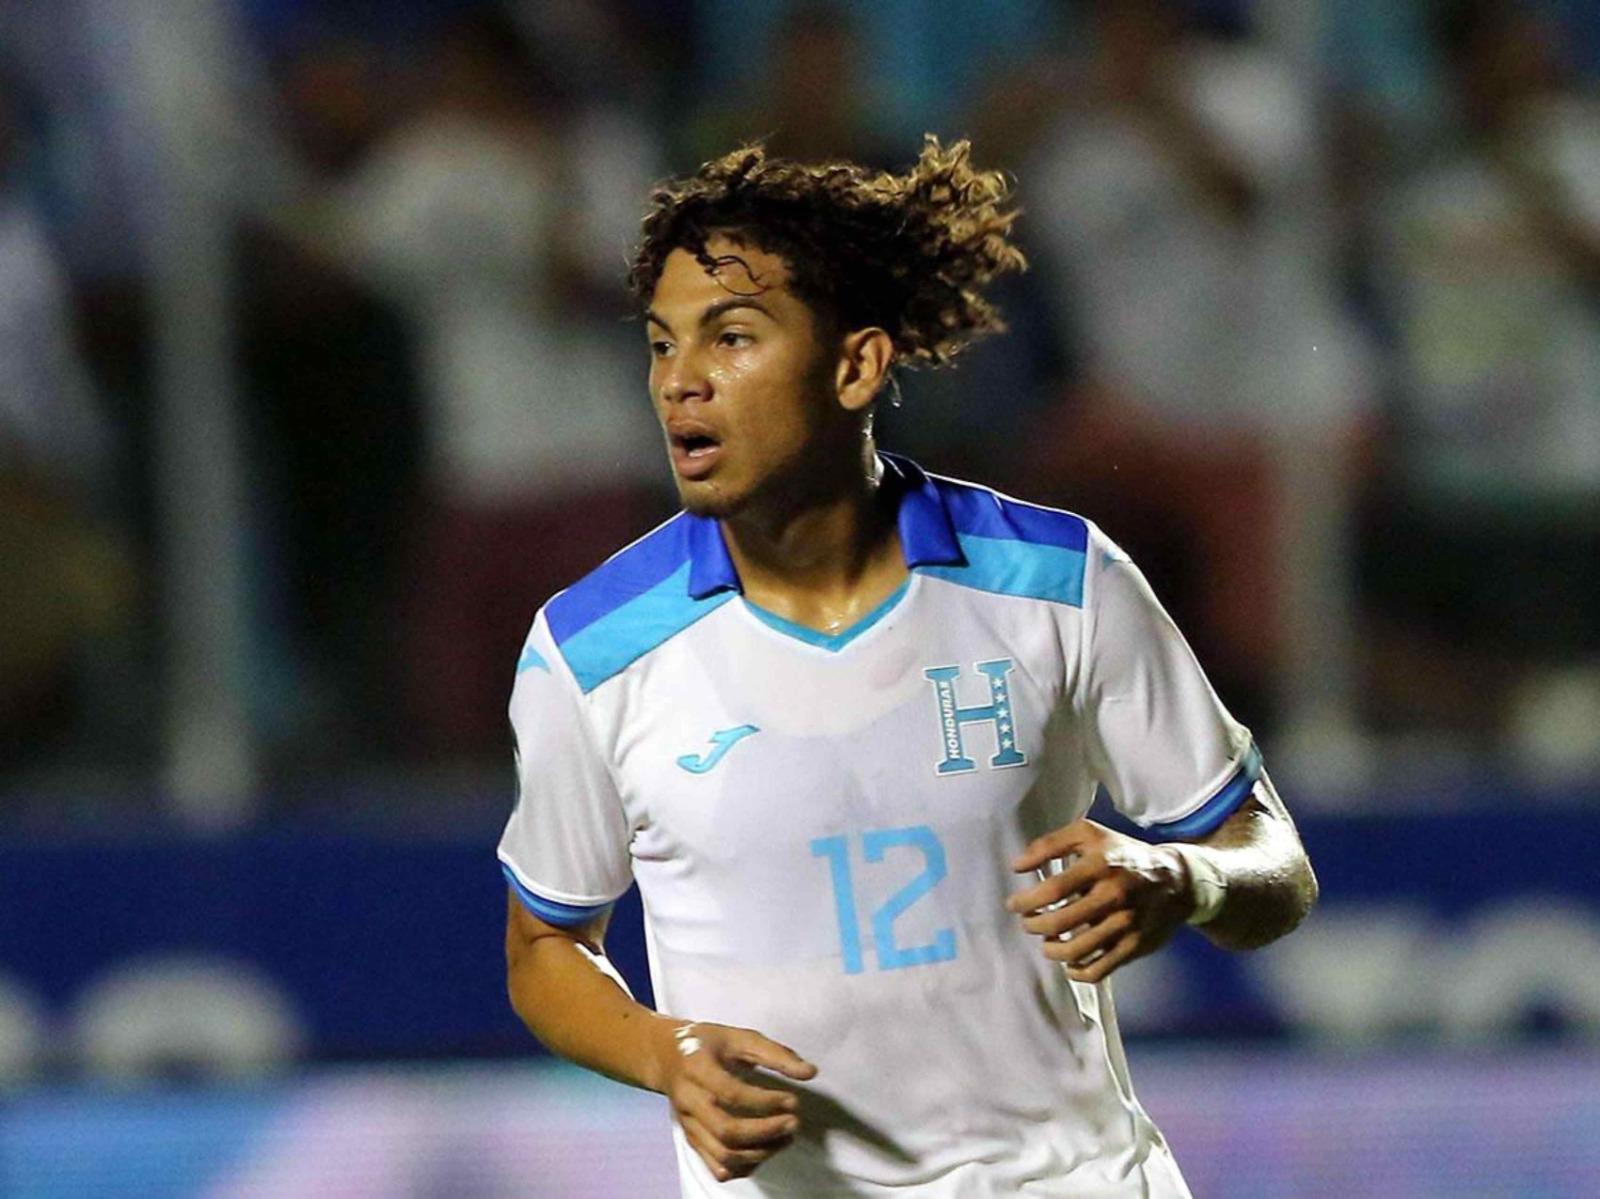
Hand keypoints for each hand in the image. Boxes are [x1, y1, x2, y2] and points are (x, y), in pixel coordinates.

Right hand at [656, 1021, 817, 1182]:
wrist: (664, 1056)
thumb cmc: (707, 1044)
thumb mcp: (738, 1036)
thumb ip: (775, 1053)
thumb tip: (810, 1073)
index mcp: (697, 1068)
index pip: (731, 1092)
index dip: (766, 1100)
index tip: (793, 1100)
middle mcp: (688, 1100)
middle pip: (726, 1131)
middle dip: (766, 1132)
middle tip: (793, 1123)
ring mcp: (688, 1125)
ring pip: (723, 1155)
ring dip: (760, 1153)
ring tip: (785, 1137)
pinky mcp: (691, 1140)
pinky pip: (717, 1167)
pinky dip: (744, 1167)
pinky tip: (764, 1150)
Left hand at [1006, 819, 1193, 983]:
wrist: (1176, 879)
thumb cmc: (1123, 854)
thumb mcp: (1088, 834)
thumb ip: (1049, 844)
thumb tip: (1017, 866)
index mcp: (1100, 864)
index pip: (1053, 889)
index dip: (1027, 901)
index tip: (1013, 904)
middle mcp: (1114, 895)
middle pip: (1061, 922)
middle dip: (1034, 925)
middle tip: (1028, 922)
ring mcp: (1126, 924)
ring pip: (1076, 950)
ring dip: (1051, 950)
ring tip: (1047, 942)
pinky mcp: (1134, 947)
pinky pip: (1099, 970)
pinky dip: (1077, 971)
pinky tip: (1069, 962)